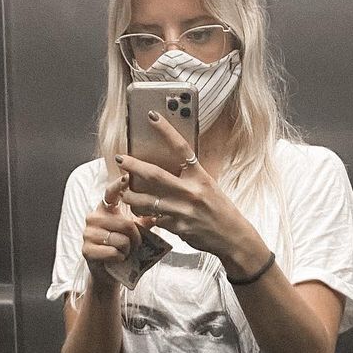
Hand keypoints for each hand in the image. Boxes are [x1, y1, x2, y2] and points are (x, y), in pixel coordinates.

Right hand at [81, 171, 146, 284]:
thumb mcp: (134, 233)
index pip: (110, 193)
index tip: (127, 177)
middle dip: (136, 238)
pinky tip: (117, 259)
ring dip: (128, 250)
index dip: (118, 185)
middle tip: (135, 245)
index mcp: (104, 210)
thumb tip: (160, 212)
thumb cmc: (122, 249)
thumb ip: (143, 221)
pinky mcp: (87, 250)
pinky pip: (113, 253)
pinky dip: (120, 259)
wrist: (109, 272)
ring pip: (121, 240)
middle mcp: (93, 217)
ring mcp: (88, 233)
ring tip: (125, 252)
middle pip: (125, 223)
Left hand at [116, 111, 249, 260]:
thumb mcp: (208, 186)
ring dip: (131, 197)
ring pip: (147, 201)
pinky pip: (155, 219)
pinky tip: (142, 214)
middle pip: (154, 175)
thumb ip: (188, 177)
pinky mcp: (177, 227)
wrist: (231, 237)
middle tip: (120, 160)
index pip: (181, 147)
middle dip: (133, 166)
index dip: (166, 130)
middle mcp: (191, 191)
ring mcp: (183, 211)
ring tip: (124, 193)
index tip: (152, 116)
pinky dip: (147, 216)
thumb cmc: (219, 210)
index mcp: (200, 177)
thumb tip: (167, 167)